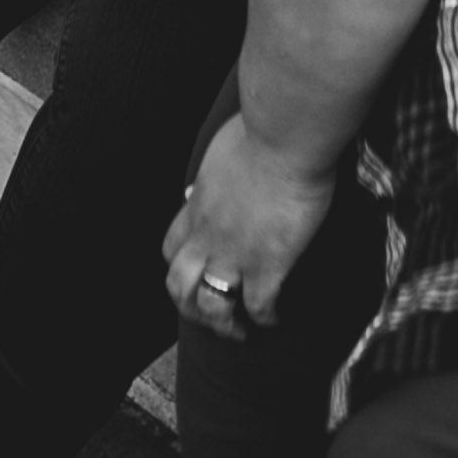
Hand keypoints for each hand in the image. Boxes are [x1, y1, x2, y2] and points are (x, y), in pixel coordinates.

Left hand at [164, 112, 336, 337]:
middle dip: (189, 306)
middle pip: (179, 285)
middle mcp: (208, 234)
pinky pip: (259, 307)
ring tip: (238, 331)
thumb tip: (228, 164)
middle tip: (208, 313)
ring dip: (222, 324)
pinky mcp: (267, 264)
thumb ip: (220, 166)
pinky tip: (275, 319)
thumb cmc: (262, 127)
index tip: (197, 268)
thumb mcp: (224, 146)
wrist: (285, 136)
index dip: (180, 263)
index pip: (172, 245)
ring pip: (211, 306)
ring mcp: (235, 253)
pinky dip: (265, 319)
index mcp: (197, 204)